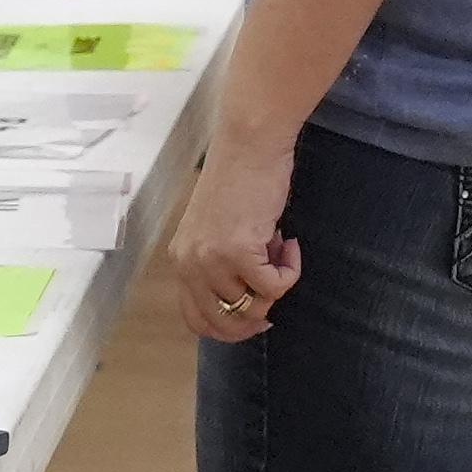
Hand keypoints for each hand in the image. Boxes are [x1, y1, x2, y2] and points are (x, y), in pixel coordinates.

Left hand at [161, 131, 305, 343]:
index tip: (255, 317)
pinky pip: (275, 287)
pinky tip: (290, 242)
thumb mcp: (215, 229)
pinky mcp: (240, 252)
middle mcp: (190, 264)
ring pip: (252, 307)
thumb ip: (219, 263)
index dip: (228, 327)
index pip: (196, 319)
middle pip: (223, 323)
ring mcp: (212, 260)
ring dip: (276, 285)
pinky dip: (291, 270)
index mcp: (181, 259)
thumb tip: (247, 300)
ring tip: (279, 249)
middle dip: (256, 317)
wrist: (250, 143)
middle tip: (277, 290)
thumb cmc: (239, 178)